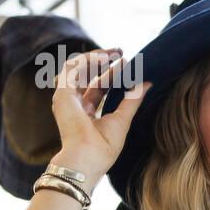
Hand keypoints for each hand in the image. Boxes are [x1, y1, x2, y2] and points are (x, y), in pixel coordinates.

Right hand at [51, 48, 148, 181]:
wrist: (88, 158)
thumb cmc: (104, 148)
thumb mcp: (123, 119)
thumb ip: (133, 100)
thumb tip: (147, 83)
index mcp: (86, 113)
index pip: (98, 87)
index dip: (112, 74)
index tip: (127, 63)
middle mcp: (74, 104)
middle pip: (87, 76)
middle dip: (102, 62)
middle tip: (120, 50)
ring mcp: (66, 99)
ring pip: (78, 69)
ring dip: (95, 57)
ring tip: (113, 51)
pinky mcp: (62, 94)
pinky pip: (72, 68)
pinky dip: (88, 60)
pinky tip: (104, 57)